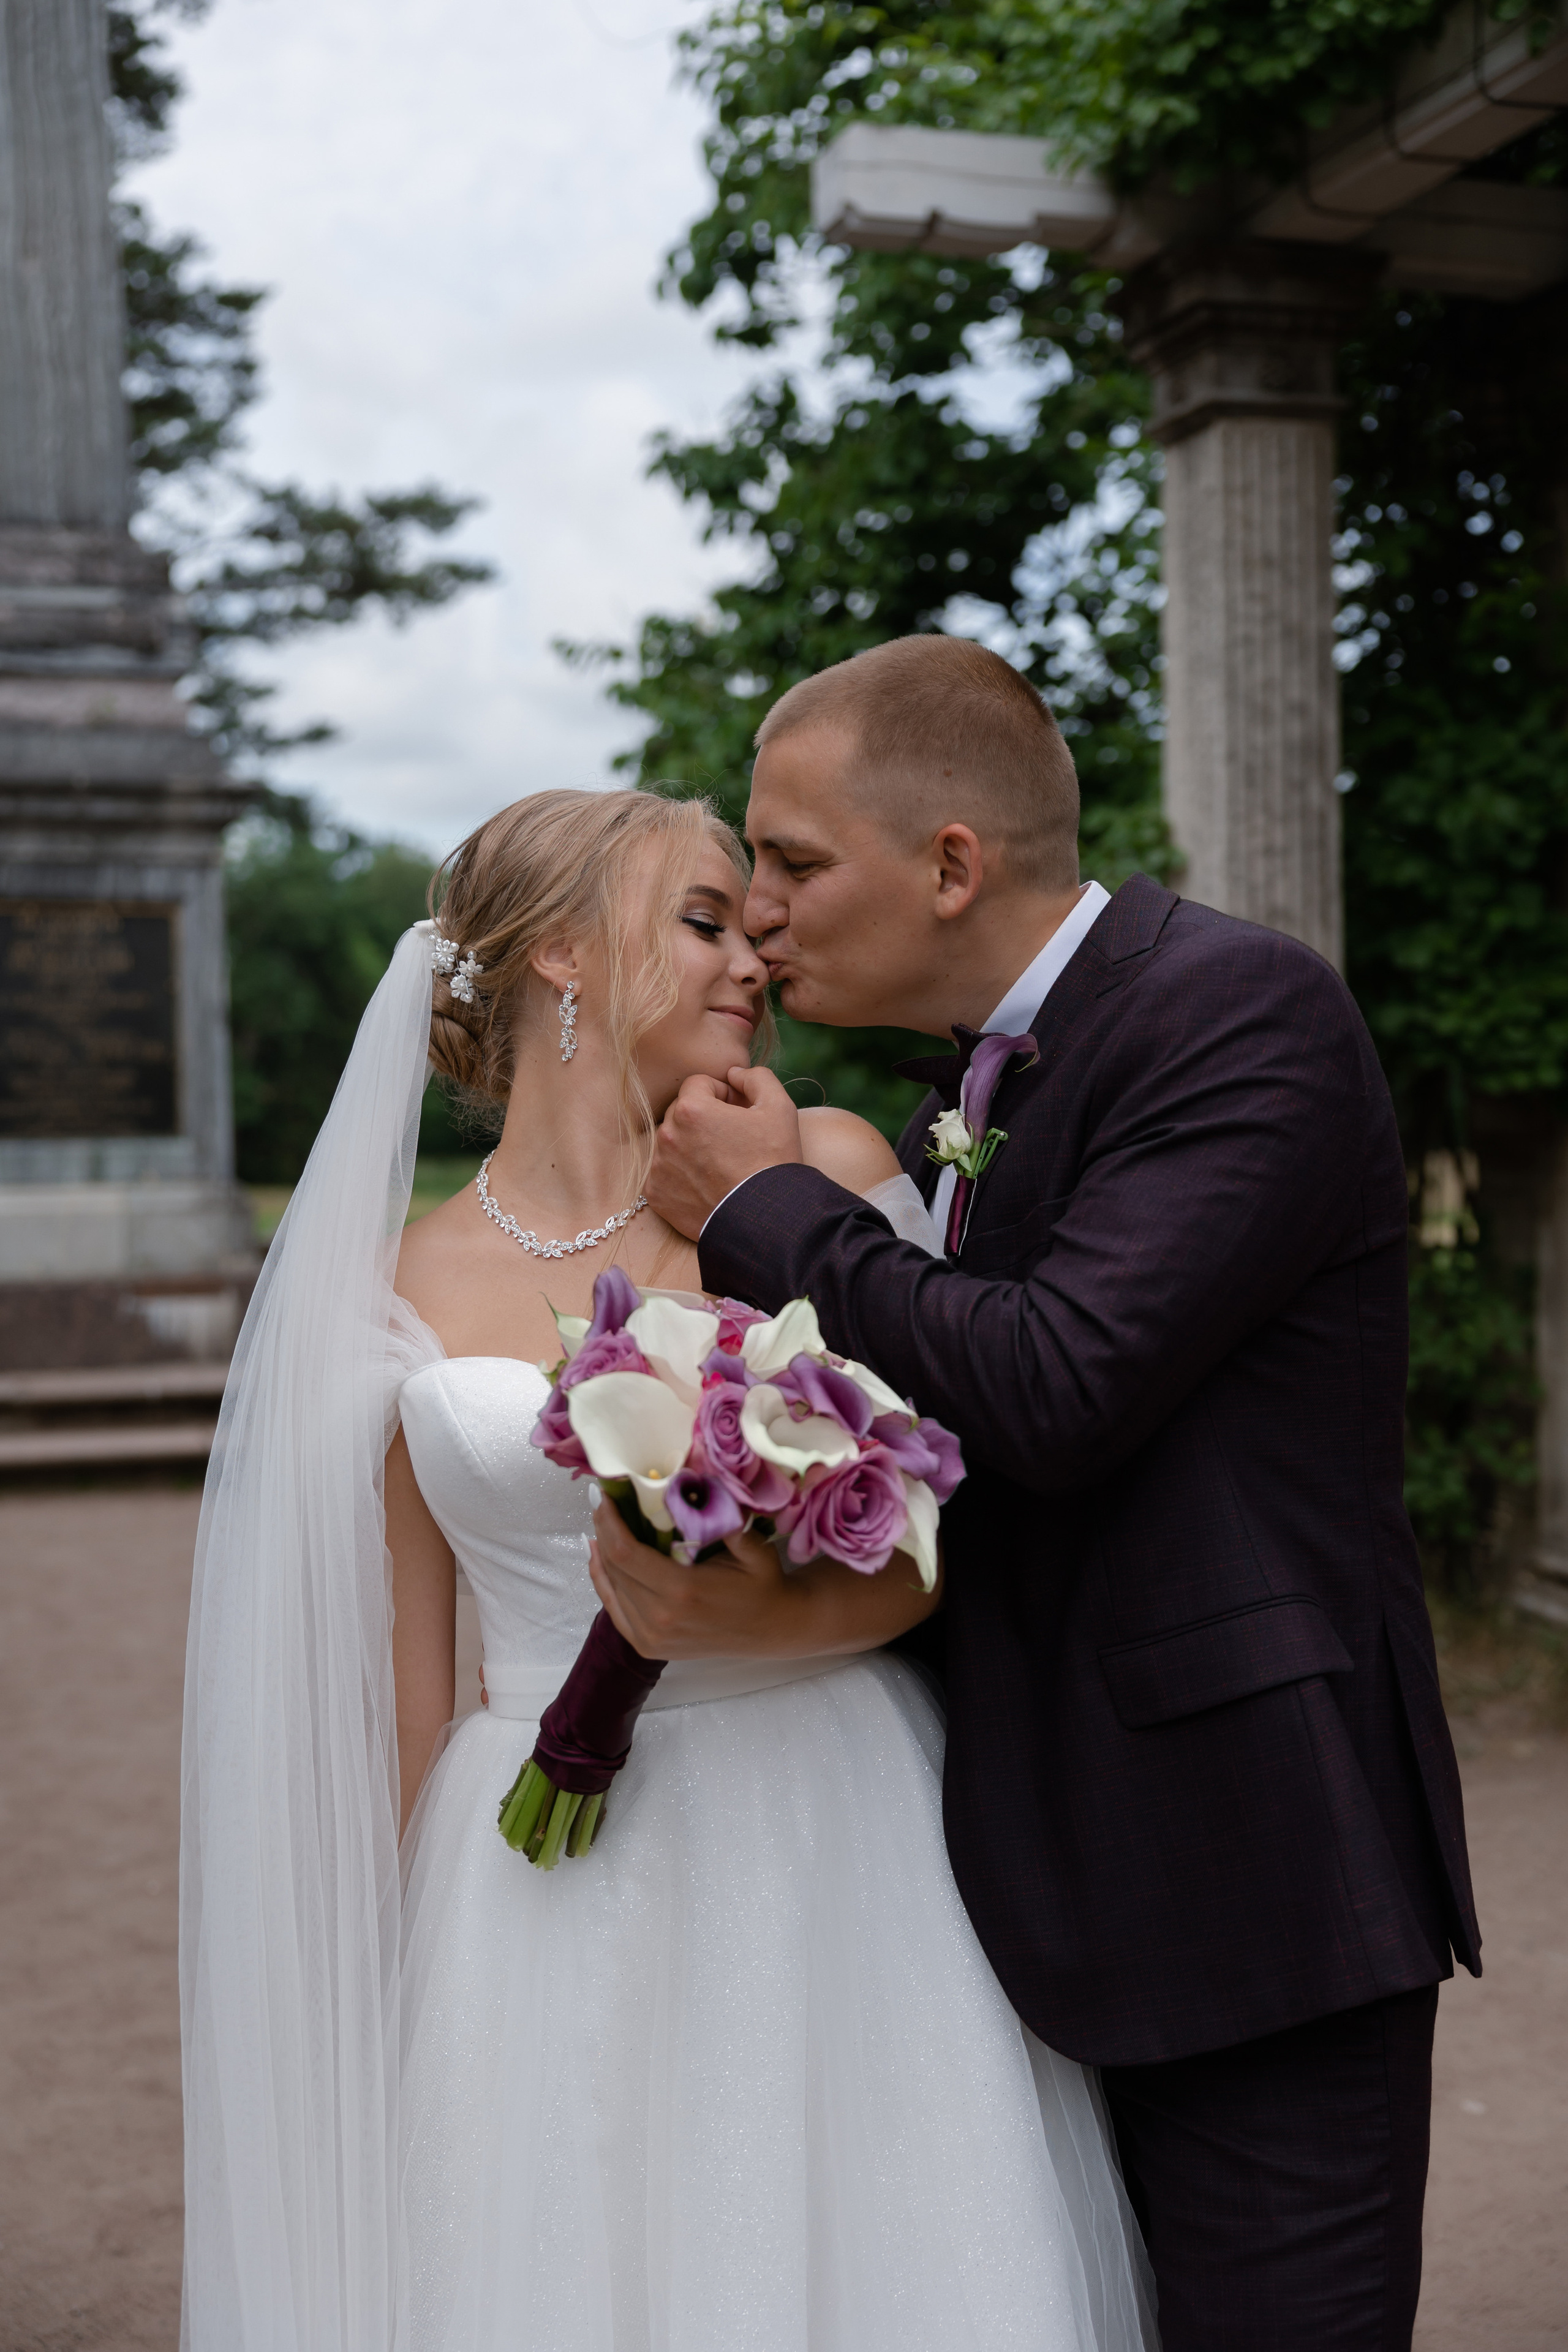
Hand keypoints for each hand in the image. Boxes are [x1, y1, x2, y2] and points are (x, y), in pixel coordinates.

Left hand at [588, 1497, 802, 1658]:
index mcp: (682, 1590)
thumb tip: (697, 1485)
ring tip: (601, 1523)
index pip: (625, 1552)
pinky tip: (600, 1557)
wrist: (771, 1629)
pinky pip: (614, 1609)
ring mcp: (652, 1637)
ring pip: (610, 1587)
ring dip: (601, 1552)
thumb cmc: (763, 1584)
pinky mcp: (649, 1646)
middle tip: (602, 1502)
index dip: (608, 1522)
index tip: (604, 1495)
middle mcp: (660, 1618)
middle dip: (603, 1530)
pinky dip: (603, 1581)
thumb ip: (726, 1521)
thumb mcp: (753, 1548)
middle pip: (613, 1567)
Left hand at [646, 1065, 803, 1240]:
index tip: (739, 1114)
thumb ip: (756, 1077)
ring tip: (720, 1164)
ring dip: (691, 1145)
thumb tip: (734, 1073)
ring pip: (672, 1142)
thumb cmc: (774, 1161)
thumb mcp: (779, 1107)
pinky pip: (664, 1172)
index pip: (698, 1085)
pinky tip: (707, 1184)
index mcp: (691, 1109)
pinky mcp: (656, 1194)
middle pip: (681, 1112)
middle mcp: (667, 1135)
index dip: (722, 1095)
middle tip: (732, 1140)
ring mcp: (658, 1166)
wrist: (765, 1220)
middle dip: (704, 1119)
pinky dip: (681, 1174)